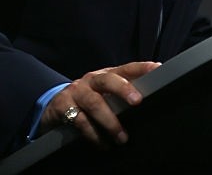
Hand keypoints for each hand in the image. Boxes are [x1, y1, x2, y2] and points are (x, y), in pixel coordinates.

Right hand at [40, 61, 160, 146]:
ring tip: (122, 138)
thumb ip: (122, 94)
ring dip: (110, 121)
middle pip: (108, 80)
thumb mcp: (104, 94)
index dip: (141, 67)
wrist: (54, 107)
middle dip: (123, 89)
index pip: (126, 68)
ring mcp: (76, 91)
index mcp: (105, 75)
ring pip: (94, 103)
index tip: (157, 68)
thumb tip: (151, 99)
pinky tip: (102, 143)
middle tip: (137, 101)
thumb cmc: (88, 100)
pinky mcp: (62, 106)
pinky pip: (80, 120)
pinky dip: (93, 134)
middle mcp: (91, 80)